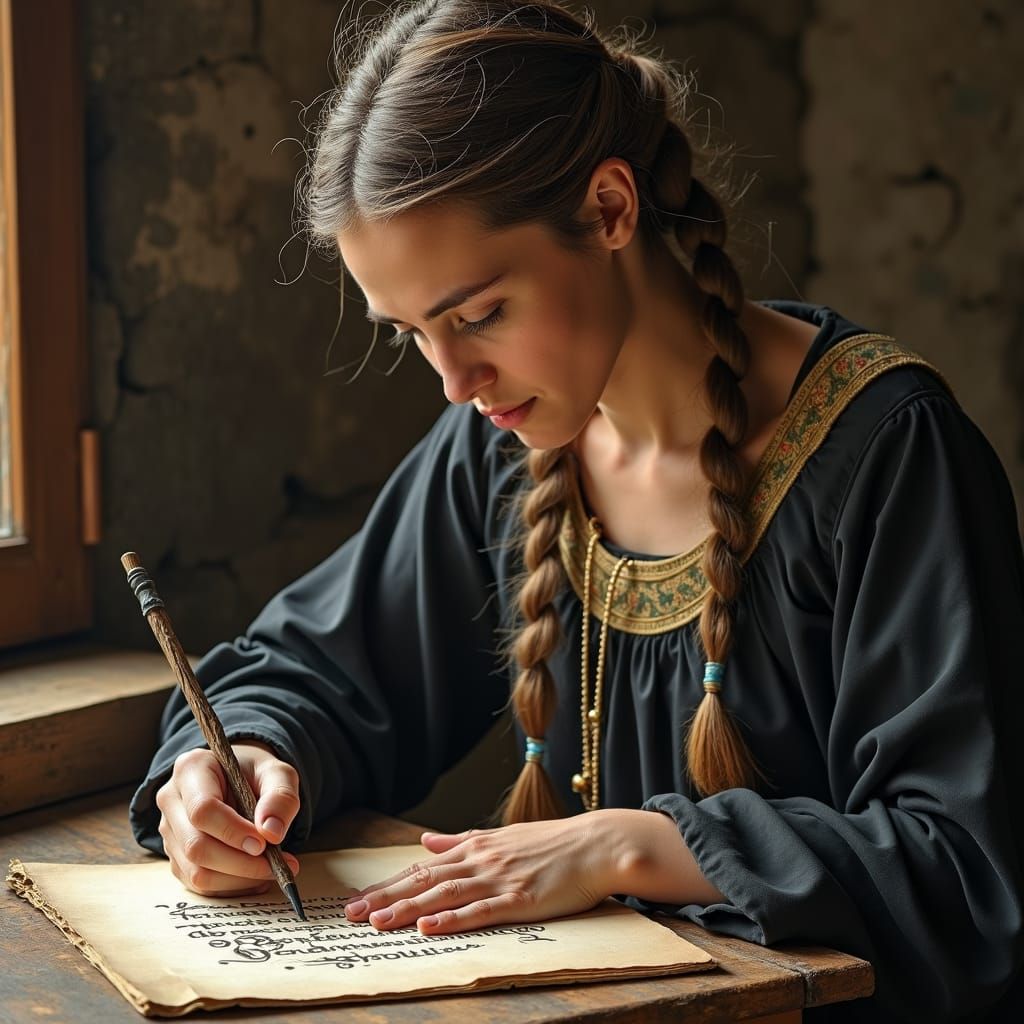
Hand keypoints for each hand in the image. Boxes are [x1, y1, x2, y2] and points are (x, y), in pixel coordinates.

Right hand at [156, 741, 300, 896]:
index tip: (264, 843)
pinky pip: (199, 884)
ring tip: (272, 870)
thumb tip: (272, 833)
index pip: (202, 810)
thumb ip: (280, 797)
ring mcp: (170, 832)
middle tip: (276, 864)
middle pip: (196, 845)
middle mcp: (172, 801)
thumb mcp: (278, 774)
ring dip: (238, 879)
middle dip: (240, 862)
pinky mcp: (176, 857)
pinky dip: (232, 886)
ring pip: (196, 871)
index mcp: (191, 769)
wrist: (240, 781)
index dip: (233, 832)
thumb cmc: (256, 774)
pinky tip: (256, 877)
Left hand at [343, 816, 620, 934]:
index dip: (389, 883)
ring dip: (407, 908)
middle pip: (424, 880)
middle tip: (351, 914)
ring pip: (444, 895)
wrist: (596, 843)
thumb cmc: (552, 843)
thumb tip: (427, 841)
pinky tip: (427, 926)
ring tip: (376, 921)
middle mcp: (481, 860)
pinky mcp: (520, 899)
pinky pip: (479, 911)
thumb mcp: (502, 835)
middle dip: (385, 897)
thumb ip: (461, 840)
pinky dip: (451, 919)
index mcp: (475, 846)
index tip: (359, 898)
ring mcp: (499, 879)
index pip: (422, 867)